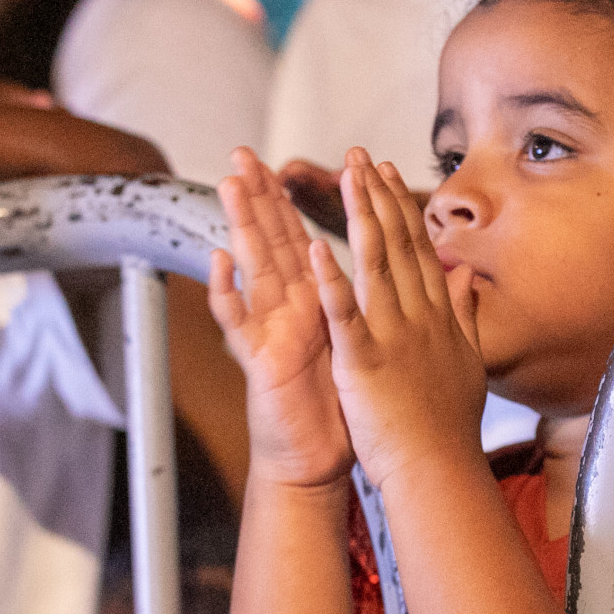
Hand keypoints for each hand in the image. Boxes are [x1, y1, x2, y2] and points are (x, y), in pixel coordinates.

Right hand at [208, 148, 353, 489]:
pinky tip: (219, 262)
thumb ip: (369, 306)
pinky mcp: (259, 361)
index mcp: (313, 302)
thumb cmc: (336, 405)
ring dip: (239, 226)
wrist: (317, 459)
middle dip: (259, 198)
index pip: (302, 240)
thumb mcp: (358, 345)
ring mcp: (268, 332)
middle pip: (271, 243)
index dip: (298, 201)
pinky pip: (239, 324)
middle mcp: (286, 310)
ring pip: (251, 270)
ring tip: (230, 185)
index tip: (289, 160)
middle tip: (243, 154)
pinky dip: (227, 294)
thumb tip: (394, 273)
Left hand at [314, 150, 485, 490]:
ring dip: (359, 218)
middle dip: (378, 197)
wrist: (441, 471)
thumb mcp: (467, 361)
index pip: (417, 249)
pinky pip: (344, 317)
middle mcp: (419, 318)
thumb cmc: (449, 425)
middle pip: (398, 246)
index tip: (387, 172)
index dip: (401, 208)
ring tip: (346, 176)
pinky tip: (314, 249)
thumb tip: (469, 275)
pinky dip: (330, 284)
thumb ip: (466, 313)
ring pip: (375, 267)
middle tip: (361, 155)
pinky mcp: (366, 364)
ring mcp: (393, 338)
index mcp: (438, 317)